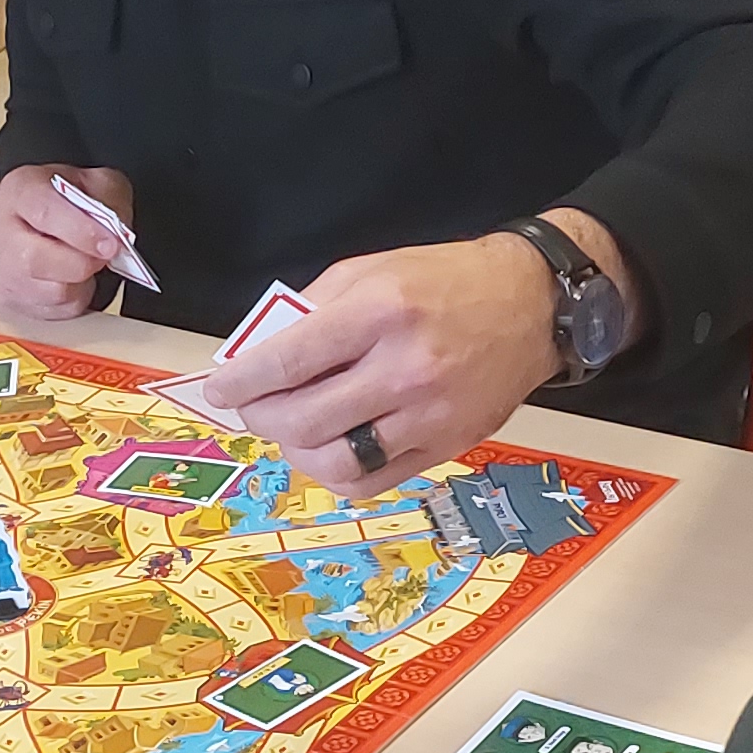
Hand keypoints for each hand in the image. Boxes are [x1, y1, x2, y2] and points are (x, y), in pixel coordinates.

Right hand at [0, 163, 133, 319]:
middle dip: (81, 262)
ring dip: (81, 282)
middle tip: (103, 256)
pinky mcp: (10, 300)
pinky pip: (55, 312)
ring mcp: (0, 269)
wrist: (34, 220)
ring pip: (51, 292)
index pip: (45, 213)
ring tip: (84, 261)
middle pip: (35, 260)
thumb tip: (117, 234)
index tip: (111, 244)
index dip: (82, 232)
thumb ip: (109, 200)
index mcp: (19, 191)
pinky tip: (72, 277)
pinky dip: (74, 299)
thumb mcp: (94, 182)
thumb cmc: (61, 201)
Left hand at [207, 221, 609, 493]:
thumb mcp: (370, 270)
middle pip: (303, 420)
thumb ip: (311, 310)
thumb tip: (258, 353)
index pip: (289, 361)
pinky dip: (335, 474)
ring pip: (334, 462)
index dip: (242, 382)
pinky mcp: (445, 447)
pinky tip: (328, 450)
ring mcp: (428, 416)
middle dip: (260, 418)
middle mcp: (404, 369)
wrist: (531, 305)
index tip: (221, 388)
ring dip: (294, 451)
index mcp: (380, 313)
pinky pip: (372, 482)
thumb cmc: (444, 282)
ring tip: (291, 430)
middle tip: (253, 407)